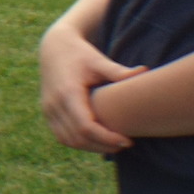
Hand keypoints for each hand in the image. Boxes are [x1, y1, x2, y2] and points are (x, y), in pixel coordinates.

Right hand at [39, 25, 144, 153]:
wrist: (54, 47)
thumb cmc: (80, 54)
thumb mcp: (98, 61)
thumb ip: (119, 71)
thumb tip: (145, 71)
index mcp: (67, 92)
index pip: (86, 126)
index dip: (107, 138)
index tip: (128, 141)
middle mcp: (54, 104)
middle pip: (78, 138)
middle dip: (103, 146)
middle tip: (125, 144)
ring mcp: (48, 109)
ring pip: (68, 140)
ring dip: (91, 147)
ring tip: (113, 145)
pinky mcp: (47, 112)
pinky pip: (62, 136)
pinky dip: (79, 142)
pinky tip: (97, 140)